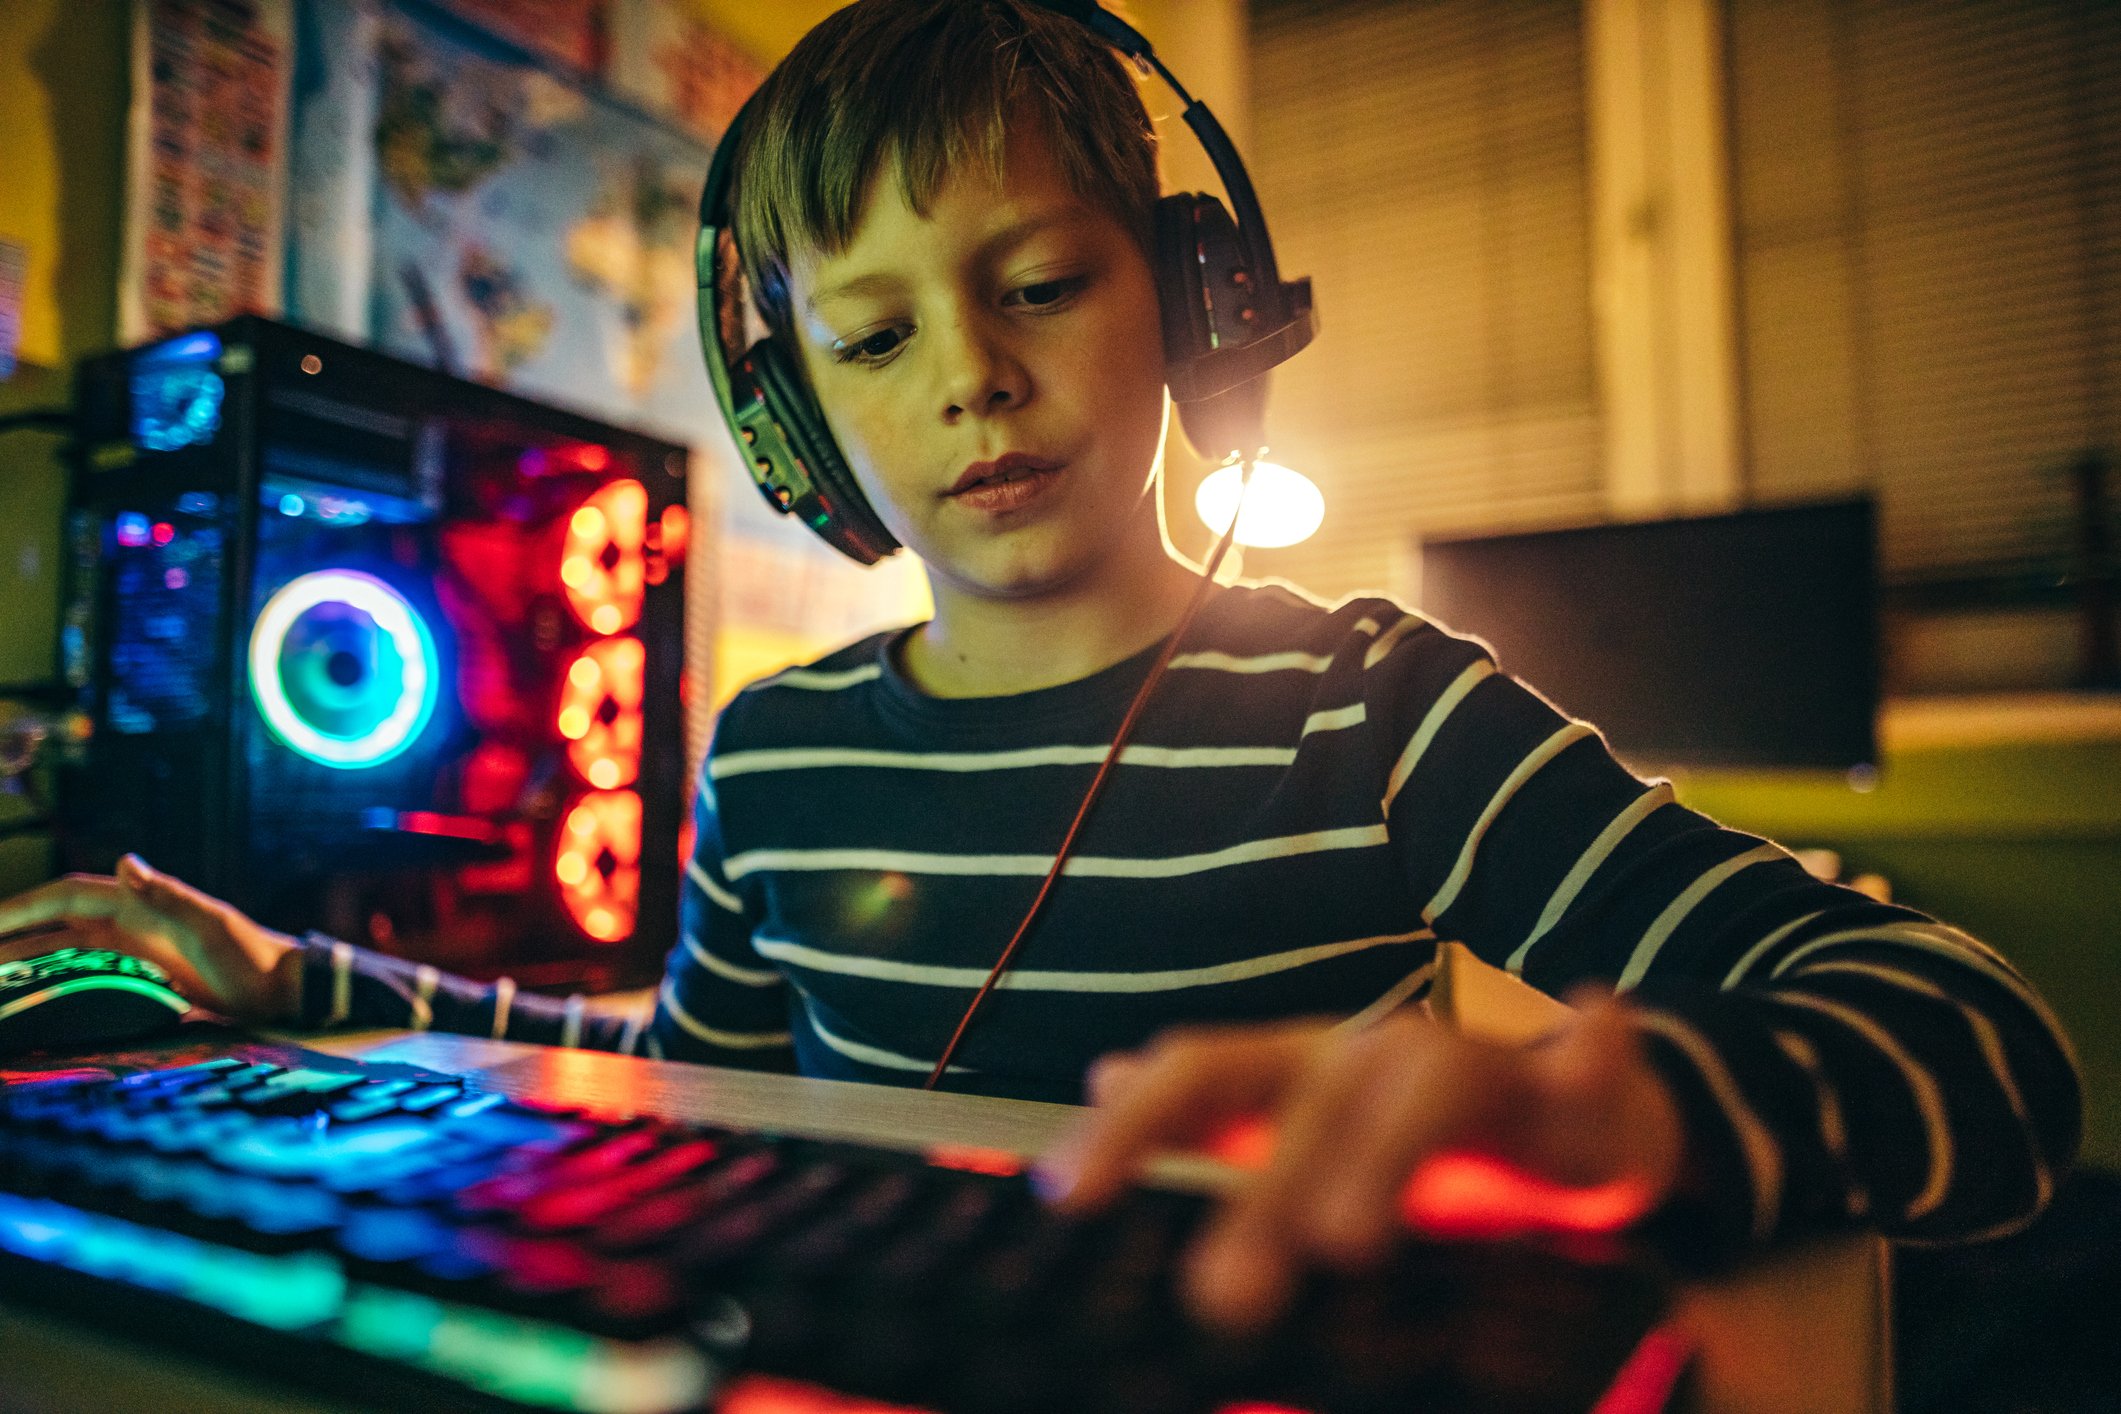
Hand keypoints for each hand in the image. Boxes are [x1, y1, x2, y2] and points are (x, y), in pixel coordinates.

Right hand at [0, 855, 301, 1022]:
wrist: (286, 988)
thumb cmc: (254, 958)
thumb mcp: (211, 926)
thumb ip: (169, 897)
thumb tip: (128, 862)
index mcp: (141, 905)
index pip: (67, 895)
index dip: (23, 906)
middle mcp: (132, 923)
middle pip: (56, 921)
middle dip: (13, 933)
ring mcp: (137, 950)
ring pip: (65, 948)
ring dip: (27, 957)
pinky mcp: (145, 977)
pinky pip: (87, 974)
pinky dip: (56, 980)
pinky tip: (34, 998)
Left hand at [1039, 997, 1686, 1333]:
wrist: (1569, 1086)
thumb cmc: (1416, 1117)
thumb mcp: (1306, 1106)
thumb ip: (1213, 1103)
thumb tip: (1106, 1068)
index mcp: (1303, 1066)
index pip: (1201, 1073)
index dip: (1130, 1125)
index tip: (1065, 1194)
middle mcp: (1373, 1054)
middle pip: (1307, 1106)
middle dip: (1259, 1196)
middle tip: (1220, 1298)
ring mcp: (1475, 1063)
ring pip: (1425, 1088)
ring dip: (1381, 1153)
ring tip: (1344, 1236)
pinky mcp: (1575, 1091)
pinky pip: (1593, 1062)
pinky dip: (1596, 1046)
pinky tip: (1597, 1024)